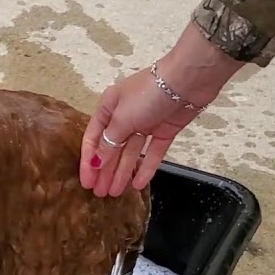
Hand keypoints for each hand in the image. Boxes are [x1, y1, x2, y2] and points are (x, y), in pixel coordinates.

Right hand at [79, 66, 203, 196]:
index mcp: (108, 108)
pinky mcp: (165, 130)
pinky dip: (146, 167)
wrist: (188, 80)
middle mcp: (124, 116)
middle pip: (112, 148)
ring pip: (131, 153)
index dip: (89, 162)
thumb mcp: (121, 119)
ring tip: (115, 193)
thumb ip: (109, 144)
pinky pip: (152, 152)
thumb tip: (96, 163)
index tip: (86, 183)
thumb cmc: (147, 95)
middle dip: (105, 171)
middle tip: (100, 194)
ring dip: (122, 172)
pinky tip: (138, 184)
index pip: (93, 139)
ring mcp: (145, 124)